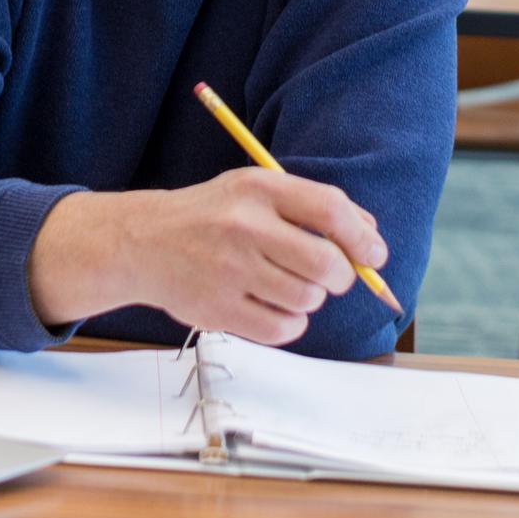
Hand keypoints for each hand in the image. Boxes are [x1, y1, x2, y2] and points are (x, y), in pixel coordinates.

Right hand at [31, 169, 385, 345]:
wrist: (143, 242)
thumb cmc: (213, 216)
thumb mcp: (255, 190)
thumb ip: (311, 206)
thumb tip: (372, 237)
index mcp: (258, 188)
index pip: (330, 210)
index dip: (363, 237)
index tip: (375, 255)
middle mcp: (244, 226)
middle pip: (326, 263)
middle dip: (342, 276)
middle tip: (333, 277)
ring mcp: (229, 270)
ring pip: (307, 299)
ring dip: (311, 299)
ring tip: (289, 286)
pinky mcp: (218, 309)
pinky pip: (283, 329)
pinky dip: (290, 323)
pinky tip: (273, 307)